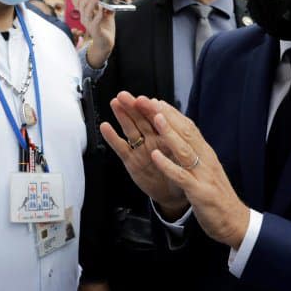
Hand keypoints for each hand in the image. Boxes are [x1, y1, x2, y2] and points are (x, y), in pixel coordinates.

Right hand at [74, 0, 114, 68]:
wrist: (106, 43)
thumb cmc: (105, 28)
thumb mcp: (108, 13)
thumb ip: (111, 4)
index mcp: (85, 14)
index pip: (77, 3)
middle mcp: (85, 18)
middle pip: (82, 5)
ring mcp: (89, 25)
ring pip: (87, 11)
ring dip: (92, 1)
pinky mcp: (95, 30)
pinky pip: (95, 21)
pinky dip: (98, 13)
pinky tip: (102, 8)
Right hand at [100, 92, 187, 215]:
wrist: (175, 194)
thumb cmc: (182, 172)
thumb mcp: (185, 153)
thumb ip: (177, 135)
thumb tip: (171, 116)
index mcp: (166, 134)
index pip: (157, 116)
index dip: (150, 108)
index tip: (143, 99)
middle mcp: (152, 138)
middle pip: (141, 118)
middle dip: (132, 106)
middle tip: (123, 96)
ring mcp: (141, 148)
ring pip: (130, 128)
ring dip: (122, 115)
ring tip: (115, 104)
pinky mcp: (131, 160)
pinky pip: (121, 147)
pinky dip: (112, 137)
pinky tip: (105, 127)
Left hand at [133, 98, 249, 248]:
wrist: (236, 221)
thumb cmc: (216, 195)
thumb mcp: (205, 169)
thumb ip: (194, 152)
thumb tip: (180, 135)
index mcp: (205, 153)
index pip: (187, 127)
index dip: (171, 113)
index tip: (154, 100)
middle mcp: (205, 159)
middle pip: (184, 132)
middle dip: (165, 115)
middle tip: (146, 101)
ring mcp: (203, 175)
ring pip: (184, 150)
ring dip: (169, 133)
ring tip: (156, 119)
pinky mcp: (200, 192)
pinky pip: (182, 176)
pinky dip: (168, 165)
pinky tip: (155, 156)